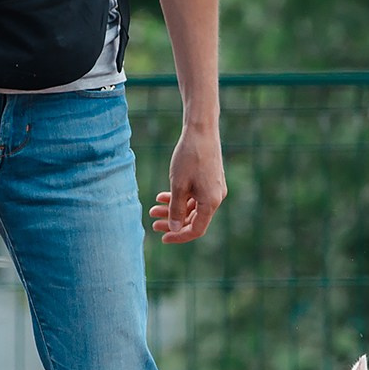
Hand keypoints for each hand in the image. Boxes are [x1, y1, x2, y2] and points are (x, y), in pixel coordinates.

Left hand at [149, 122, 225, 244]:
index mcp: (211, 202)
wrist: (201, 131)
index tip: (162, 237)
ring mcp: (214, 189)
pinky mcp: (210, 180)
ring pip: (192, 207)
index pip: (196, 229)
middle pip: (194, 219)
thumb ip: (176, 209)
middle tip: (153, 224)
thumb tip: (175, 228)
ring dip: (173, 209)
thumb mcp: (178, 186)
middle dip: (173, 223)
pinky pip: (195, 196)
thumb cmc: (189, 157)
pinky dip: (180, 198)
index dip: (179, 236)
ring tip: (153, 209)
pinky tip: (162, 196)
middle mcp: (216, 198)